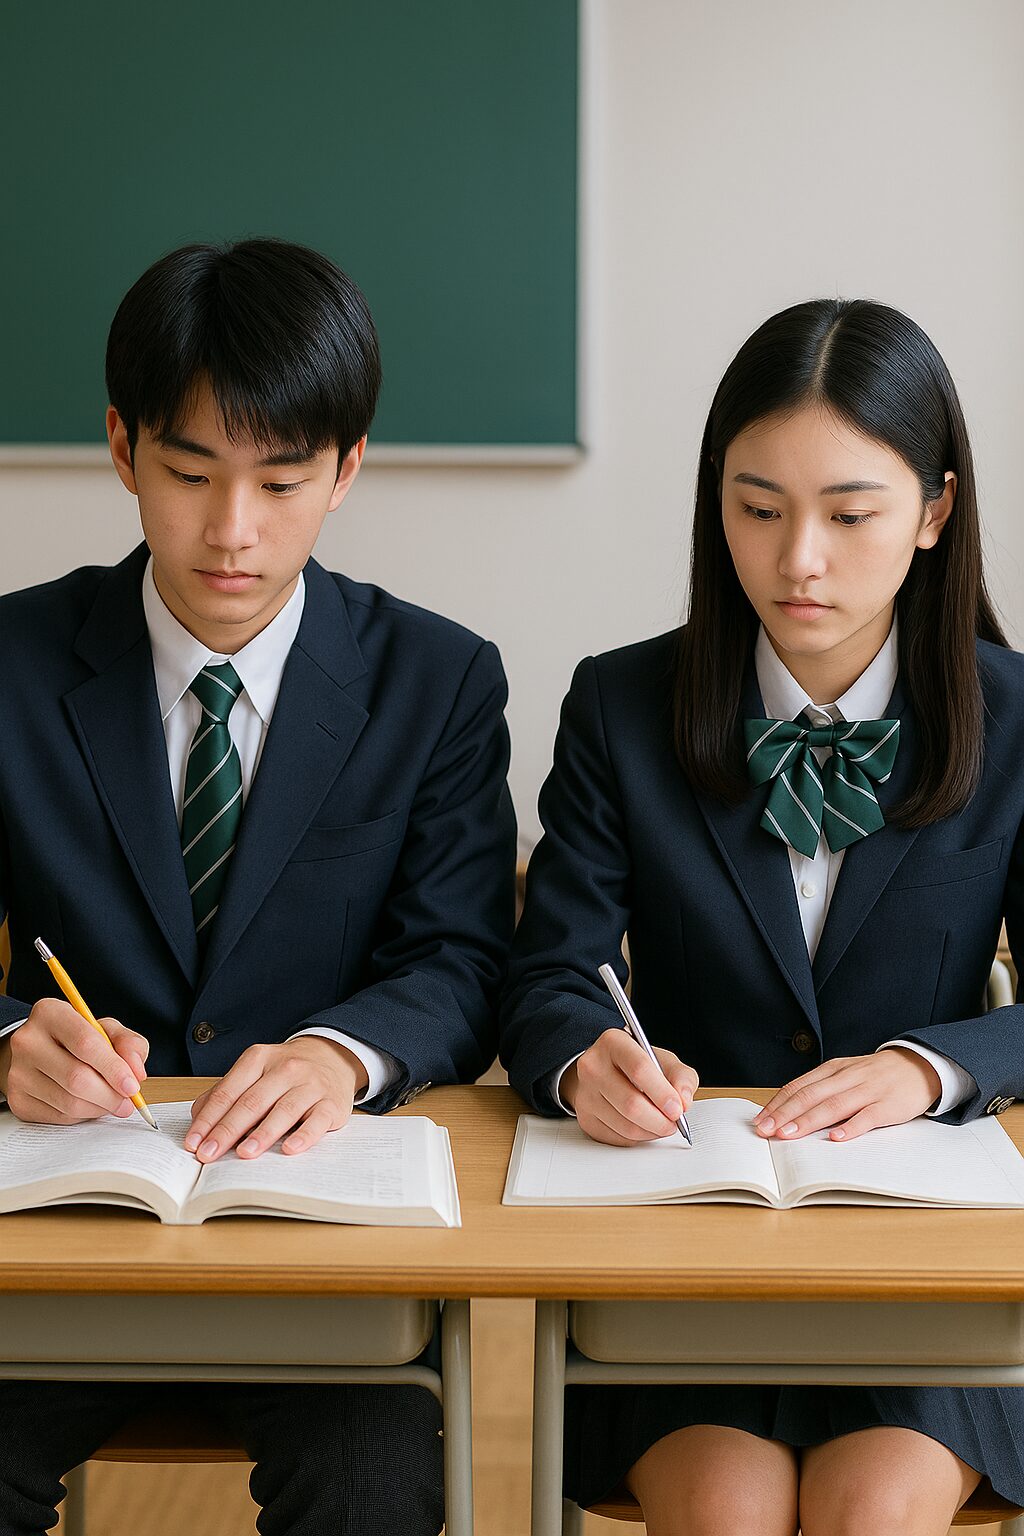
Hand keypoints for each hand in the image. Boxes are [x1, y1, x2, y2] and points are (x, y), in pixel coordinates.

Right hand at [0, 998, 147, 1123]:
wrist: (40, 1053)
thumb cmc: (79, 1039)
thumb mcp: (107, 1030)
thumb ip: (129, 1044)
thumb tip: (136, 1072)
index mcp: (50, 1013)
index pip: (86, 1043)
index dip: (113, 1068)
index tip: (132, 1085)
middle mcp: (27, 1041)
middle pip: (77, 1077)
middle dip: (110, 1095)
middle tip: (127, 1102)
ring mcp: (18, 1072)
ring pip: (69, 1102)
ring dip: (99, 1108)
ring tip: (112, 1103)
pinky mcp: (17, 1100)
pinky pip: (59, 1116)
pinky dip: (82, 1116)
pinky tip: (89, 1104)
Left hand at [185, 1037, 368, 1161]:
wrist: (332, 1056)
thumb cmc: (285, 1071)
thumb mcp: (254, 1071)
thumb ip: (226, 1091)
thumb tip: (198, 1118)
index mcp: (259, 1059)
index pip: (228, 1092)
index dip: (208, 1119)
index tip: (193, 1143)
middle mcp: (285, 1069)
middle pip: (252, 1102)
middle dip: (227, 1130)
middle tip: (209, 1154)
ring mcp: (310, 1085)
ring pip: (283, 1110)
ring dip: (262, 1134)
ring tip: (243, 1154)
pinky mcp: (331, 1103)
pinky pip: (316, 1121)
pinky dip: (303, 1136)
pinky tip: (289, 1149)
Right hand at [560, 1028, 698, 1146]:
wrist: (604, 1071)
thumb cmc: (636, 1065)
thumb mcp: (663, 1060)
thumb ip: (681, 1076)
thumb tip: (683, 1101)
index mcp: (613, 1043)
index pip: (639, 1069)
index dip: (662, 1093)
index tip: (677, 1109)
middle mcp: (593, 1066)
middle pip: (630, 1103)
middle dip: (659, 1120)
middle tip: (673, 1122)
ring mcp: (585, 1094)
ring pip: (625, 1126)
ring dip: (651, 1131)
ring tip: (662, 1124)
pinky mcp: (585, 1118)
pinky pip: (618, 1138)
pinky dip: (638, 1138)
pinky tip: (644, 1126)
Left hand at [752, 1049, 941, 1141]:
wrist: (918, 1066)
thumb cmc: (874, 1075)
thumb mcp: (844, 1074)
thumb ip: (820, 1089)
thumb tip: (787, 1111)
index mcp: (832, 1070)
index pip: (798, 1087)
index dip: (777, 1104)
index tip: (759, 1121)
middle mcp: (846, 1078)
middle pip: (810, 1095)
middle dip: (784, 1114)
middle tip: (765, 1131)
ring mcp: (867, 1090)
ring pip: (833, 1105)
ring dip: (808, 1120)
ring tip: (789, 1134)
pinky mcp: (888, 1105)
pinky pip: (867, 1116)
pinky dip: (850, 1127)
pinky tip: (835, 1137)